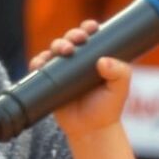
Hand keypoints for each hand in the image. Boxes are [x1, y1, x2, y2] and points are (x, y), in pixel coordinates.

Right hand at [29, 20, 132, 137]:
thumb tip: (103, 61)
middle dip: (71, 35)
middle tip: (77, 41)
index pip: (90, 35)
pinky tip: (41, 63)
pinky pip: (39, 67)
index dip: (88, 27)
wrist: (90, 130)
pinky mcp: (49, 81)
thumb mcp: (120, 89)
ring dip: (56, 45)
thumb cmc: (108, 108)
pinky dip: (38, 62)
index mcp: (95, 56)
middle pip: (70, 39)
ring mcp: (62, 70)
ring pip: (54, 50)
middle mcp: (77, 60)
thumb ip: (119, 73)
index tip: (91, 27)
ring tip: (62, 52)